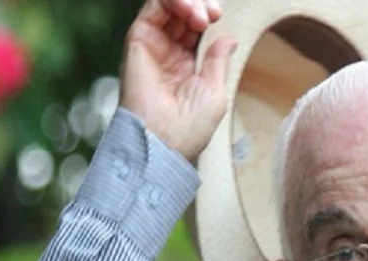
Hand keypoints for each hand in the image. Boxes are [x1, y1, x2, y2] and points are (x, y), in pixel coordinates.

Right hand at [120, 0, 236, 160]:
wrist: (164, 140)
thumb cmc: (190, 127)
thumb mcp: (215, 91)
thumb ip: (218, 61)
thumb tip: (229, 37)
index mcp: (188, 66)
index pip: (197, 28)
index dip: (207, 14)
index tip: (218, 17)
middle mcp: (169, 53)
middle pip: (184, 13)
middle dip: (200, 5)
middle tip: (213, 14)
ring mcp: (154, 46)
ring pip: (168, 6)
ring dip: (188, 2)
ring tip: (202, 16)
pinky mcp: (139, 41)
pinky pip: (153, 8)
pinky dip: (172, 2)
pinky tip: (191, 13)